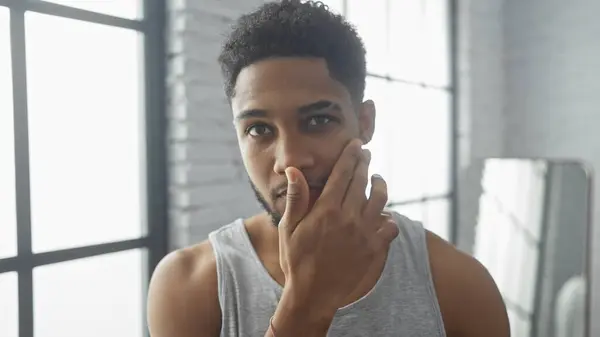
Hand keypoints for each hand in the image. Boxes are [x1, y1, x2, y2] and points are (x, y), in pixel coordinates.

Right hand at [277, 139, 399, 314]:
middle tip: (366, 153)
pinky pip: (390, 226)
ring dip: (380, 185)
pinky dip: (389, 218)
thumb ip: (296, 198)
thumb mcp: (288, 228)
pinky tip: (384, 214)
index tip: (356, 144)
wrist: (313, 294)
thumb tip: (293, 170)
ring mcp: (364, 233)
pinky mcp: (374, 249)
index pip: (342, 174)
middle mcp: (348, 218)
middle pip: (361, 181)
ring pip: (380, 200)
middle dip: (364, 163)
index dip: (350, 156)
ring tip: (377, 179)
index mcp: (326, 210)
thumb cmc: (296, 260)